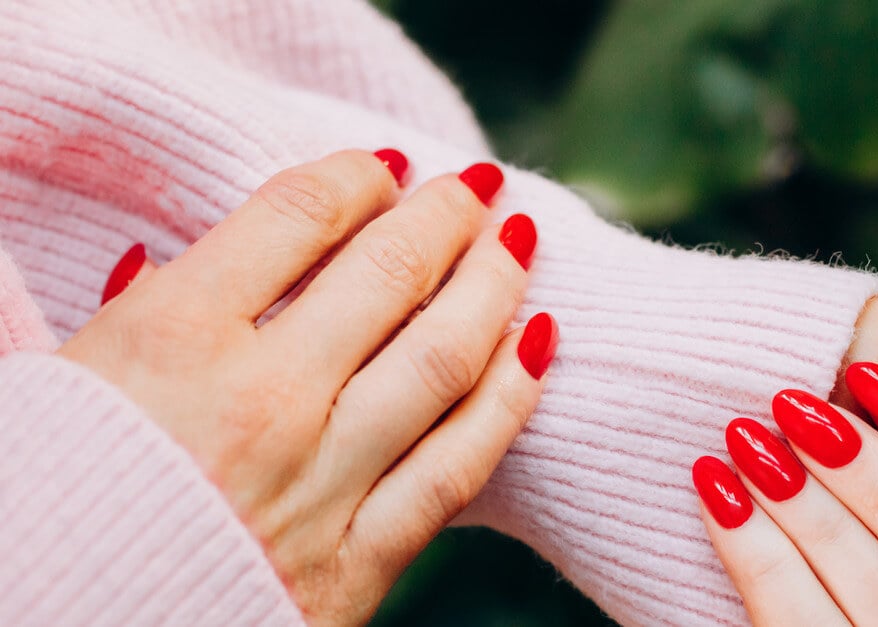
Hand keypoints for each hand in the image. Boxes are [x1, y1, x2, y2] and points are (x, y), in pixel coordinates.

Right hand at [58, 150, 555, 624]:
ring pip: (443, 359)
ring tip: (518, 243)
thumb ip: (130, 311)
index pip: (298, 216)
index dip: (356, 176)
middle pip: (390, 274)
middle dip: (447, 215)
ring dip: (495, 286)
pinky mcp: (357, 561)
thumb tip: (166, 257)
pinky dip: (511, 399)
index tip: (384, 168)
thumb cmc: (49, 505)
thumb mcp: (59, 378)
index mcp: (170, 340)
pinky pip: (458, 466)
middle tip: (477, 185)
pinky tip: (536, 344)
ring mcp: (319, 482)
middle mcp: (259, 402)